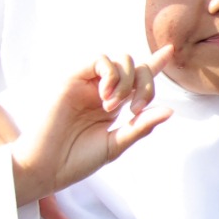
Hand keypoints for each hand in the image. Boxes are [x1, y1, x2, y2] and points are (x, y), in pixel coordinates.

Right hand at [9, 47, 174, 207]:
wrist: (48, 167)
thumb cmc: (77, 160)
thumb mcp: (116, 145)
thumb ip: (141, 127)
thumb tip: (170, 110)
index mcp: (114, 105)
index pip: (138, 79)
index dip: (154, 63)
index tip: (169, 50)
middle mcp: (102, 91)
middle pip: (135, 67)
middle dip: (145, 84)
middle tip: (135, 110)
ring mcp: (88, 84)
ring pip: (120, 59)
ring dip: (126, 81)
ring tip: (113, 106)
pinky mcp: (73, 79)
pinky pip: (99, 60)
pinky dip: (111, 74)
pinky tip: (106, 96)